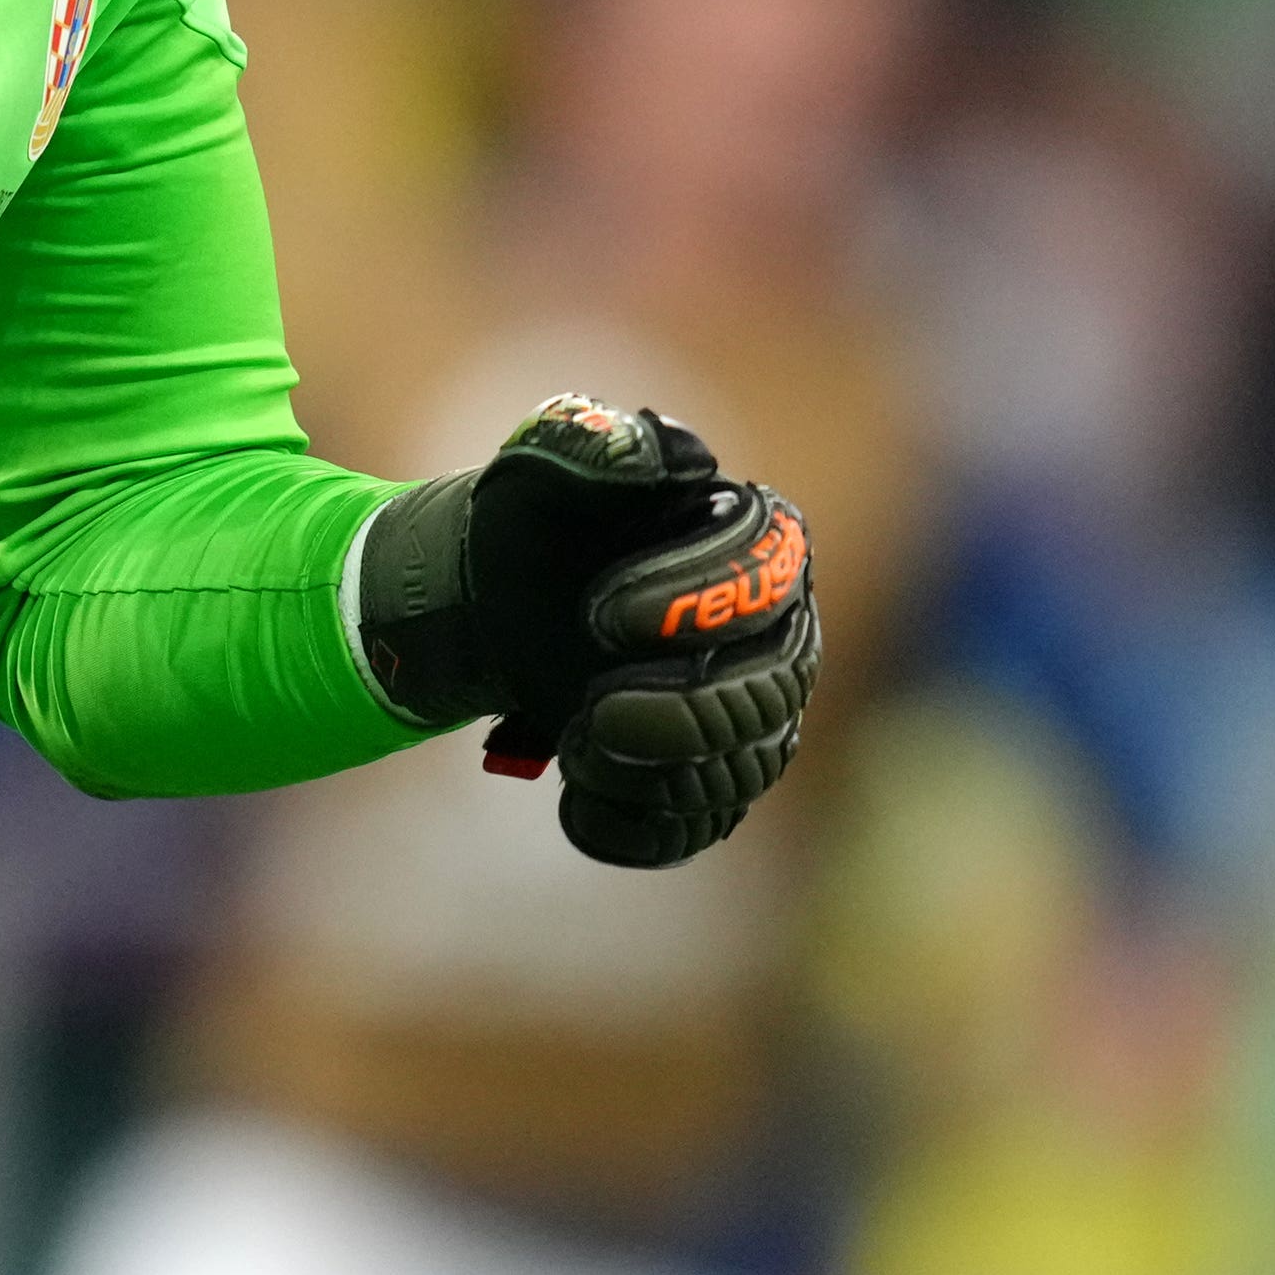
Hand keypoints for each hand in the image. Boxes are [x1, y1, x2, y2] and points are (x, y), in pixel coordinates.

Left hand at [359, 395, 818, 869]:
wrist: (498, 597)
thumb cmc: (536, 520)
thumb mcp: (543, 465)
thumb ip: (596, 446)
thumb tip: (672, 456)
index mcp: (757, 544)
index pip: (765, 579)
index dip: (692, 601)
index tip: (599, 614)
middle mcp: (776, 636)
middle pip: (770, 695)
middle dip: (682, 714)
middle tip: (593, 713)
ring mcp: (747, 716)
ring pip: (740, 772)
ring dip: (653, 774)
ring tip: (575, 742)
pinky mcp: (704, 779)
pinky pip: (696, 828)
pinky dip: (636, 827)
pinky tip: (576, 803)